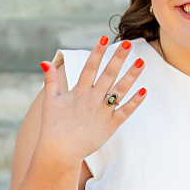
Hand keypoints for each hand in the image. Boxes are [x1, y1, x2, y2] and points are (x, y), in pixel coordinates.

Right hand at [37, 37, 145, 165]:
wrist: (59, 152)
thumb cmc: (53, 126)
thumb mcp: (50, 101)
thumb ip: (51, 80)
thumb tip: (45, 61)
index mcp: (79, 92)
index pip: (90, 67)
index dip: (97, 52)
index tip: (105, 37)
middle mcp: (92, 99)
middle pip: (108, 75)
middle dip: (118, 58)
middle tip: (128, 44)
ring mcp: (102, 112)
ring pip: (120, 90)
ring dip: (131, 76)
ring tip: (141, 62)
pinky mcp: (110, 125)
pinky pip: (125, 111)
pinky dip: (135, 101)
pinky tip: (144, 90)